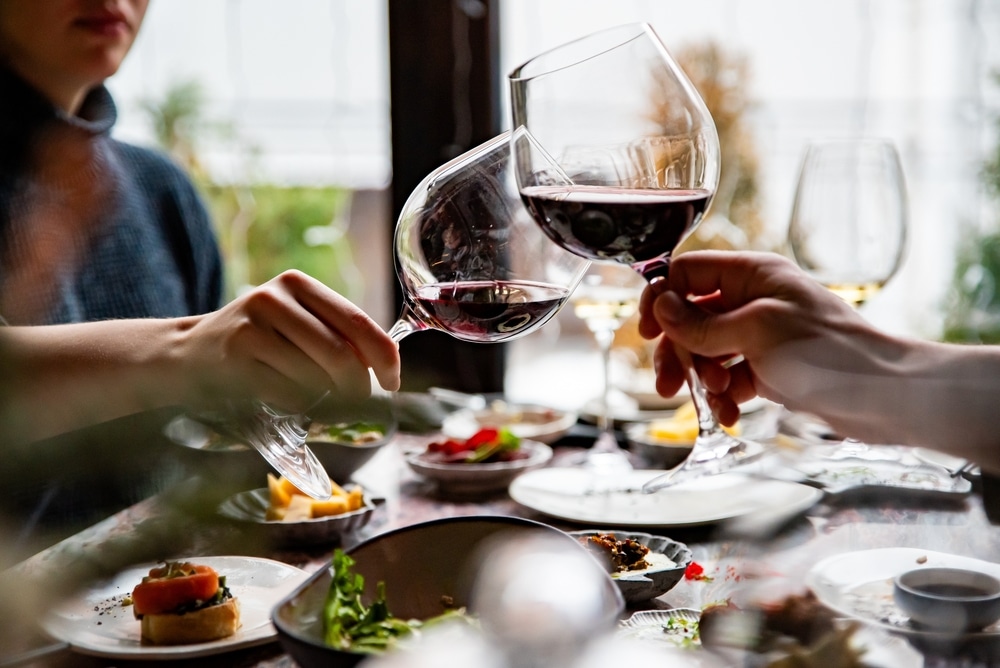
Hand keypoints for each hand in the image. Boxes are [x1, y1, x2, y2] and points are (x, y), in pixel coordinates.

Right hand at [177, 270, 400, 411]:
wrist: (187, 354)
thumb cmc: (256, 343)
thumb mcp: (294, 322)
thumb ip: (335, 335)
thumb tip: (386, 364)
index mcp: (297, 284)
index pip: (357, 321)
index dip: (384, 356)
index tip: (393, 381)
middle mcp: (274, 298)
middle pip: (340, 354)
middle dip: (358, 386)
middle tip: (357, 399)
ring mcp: (251, 327)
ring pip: (316, 377)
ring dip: (325, 398)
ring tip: (312, 394)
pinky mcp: (235, 359)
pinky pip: (288, 394)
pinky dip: (297, 405)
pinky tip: (283, 397)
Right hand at [637, 251, 881, 424]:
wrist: (879, 394)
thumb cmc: (826, 350)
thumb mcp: (755, 331)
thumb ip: (702, 324)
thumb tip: (659, 307)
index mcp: (752, 275)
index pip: (687, 274)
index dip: (661, 298)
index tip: (645, 331)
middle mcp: (752, 300)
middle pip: (690, 318)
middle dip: (678, 350)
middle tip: (667, 382)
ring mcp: (758, 336)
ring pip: (705, 352)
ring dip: (700, 377)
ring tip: (712, 397)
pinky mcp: (767, 369)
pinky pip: (728, 378)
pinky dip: (723, 397)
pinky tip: (729, 415)